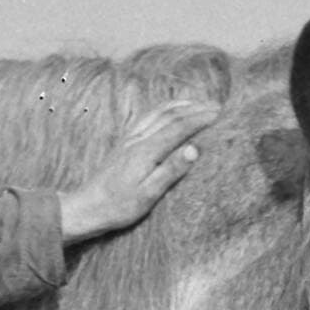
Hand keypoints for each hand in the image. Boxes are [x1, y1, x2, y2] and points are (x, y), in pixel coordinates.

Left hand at [56, 99, 212, 243]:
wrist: (88, 207)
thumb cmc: (119, 206)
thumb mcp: (148, 195)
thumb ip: (171, 170)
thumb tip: (194, 149)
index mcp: (146, 151)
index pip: (179, 127)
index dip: (201, 119)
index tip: (221, 115)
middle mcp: (138, 139)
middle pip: (170, 115)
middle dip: (196, 108)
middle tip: (218, 107)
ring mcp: (130, 138)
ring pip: (158, 112)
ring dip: (181, 105)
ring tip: (200, 103)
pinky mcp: (124, 142)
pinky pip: (147, 117)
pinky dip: (163, 109)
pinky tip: (170, 110)